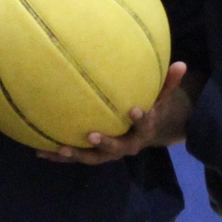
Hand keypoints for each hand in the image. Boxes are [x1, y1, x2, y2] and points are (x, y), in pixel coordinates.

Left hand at [42, 62, 188, 165]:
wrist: (144, 134)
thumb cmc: (150, 108)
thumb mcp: (161, 97)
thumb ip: (169, 83)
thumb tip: (181, 63)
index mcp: (144, 131)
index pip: (145, 125)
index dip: (141, 119)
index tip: (134, 110)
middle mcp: (127, 146)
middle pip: (117, 148)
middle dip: (105, 143)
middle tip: (91, 135)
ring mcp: (109, 153)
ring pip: (93, 158)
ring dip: (76, 155)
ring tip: (59, 148)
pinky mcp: (94, 155)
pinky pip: (76, 157)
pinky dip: (58, 156)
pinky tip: (39, 151)